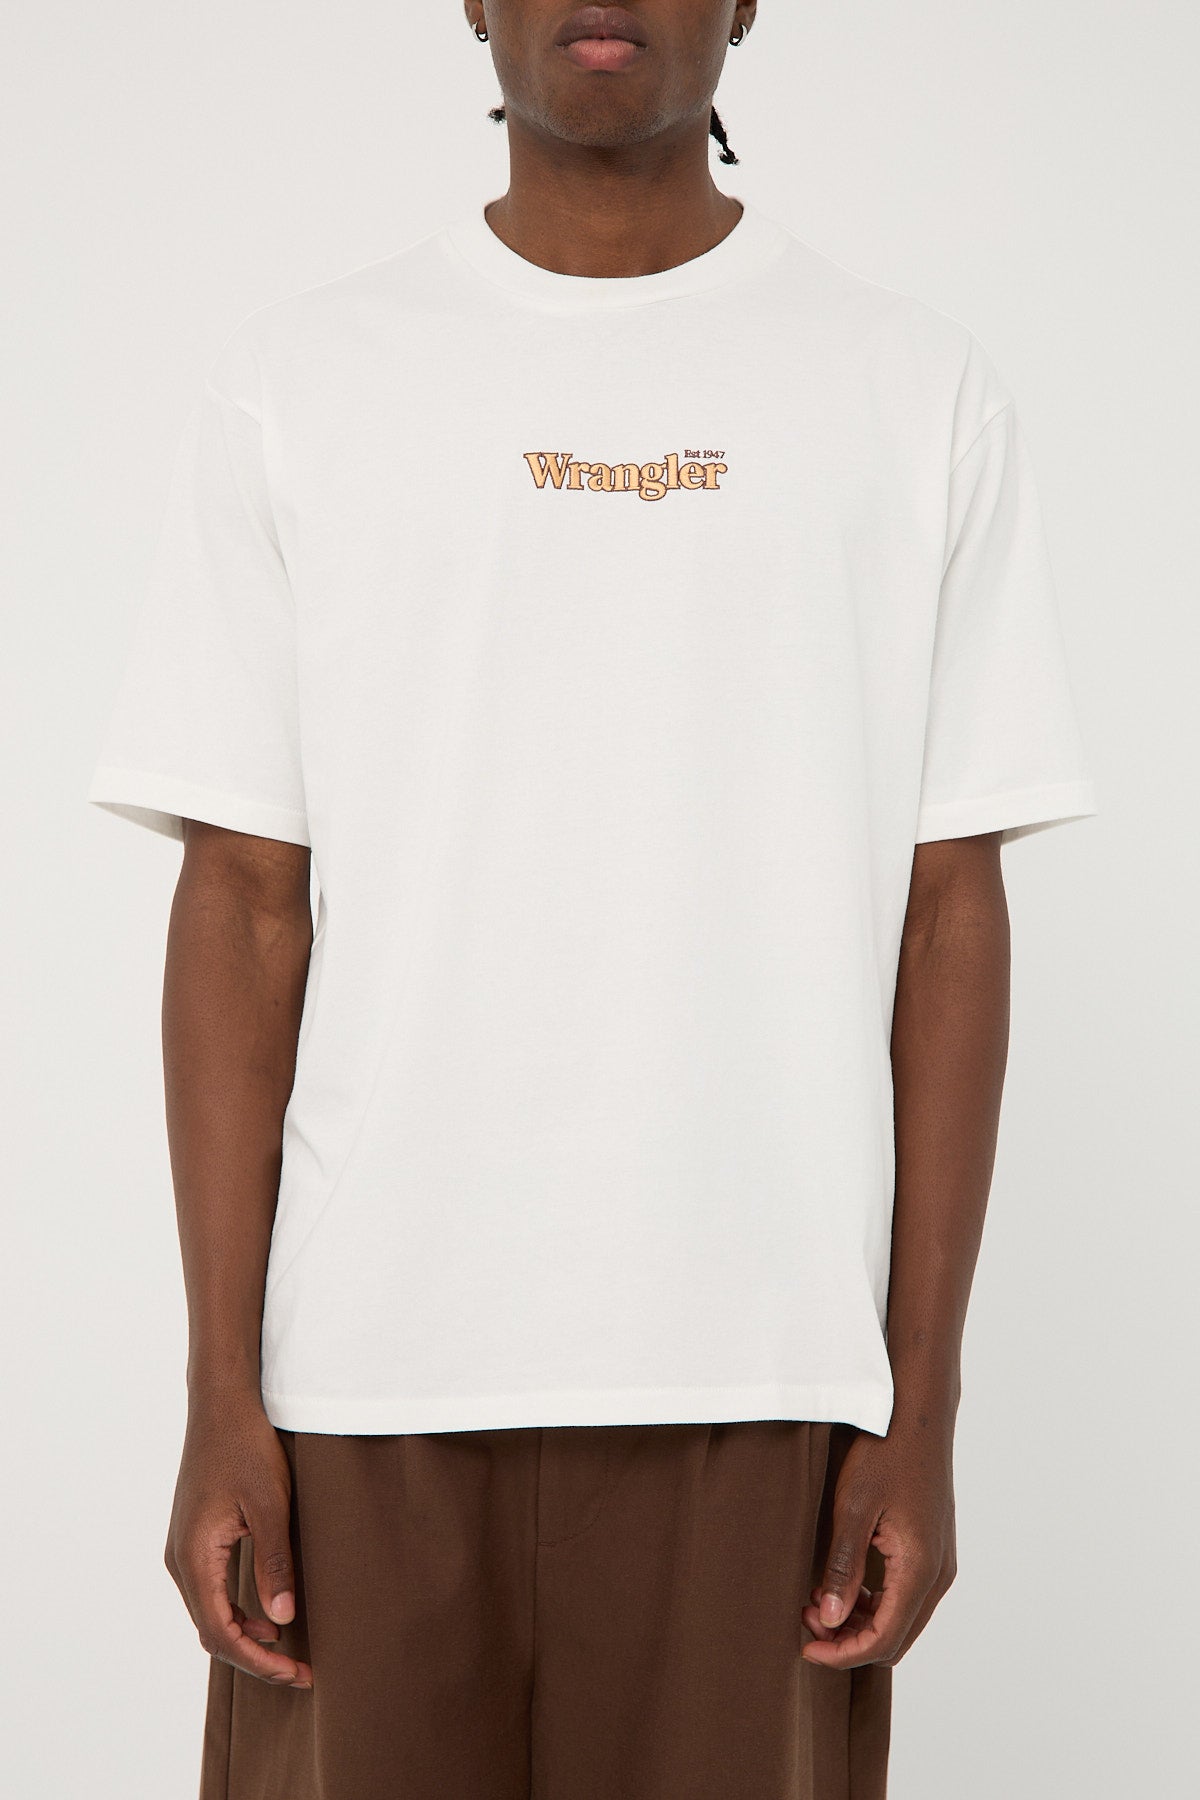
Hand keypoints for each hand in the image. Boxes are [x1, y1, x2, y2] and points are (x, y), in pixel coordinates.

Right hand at [164, 1391, 312, 1688]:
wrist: (221, 1405)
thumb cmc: (246, 1446)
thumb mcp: (270, 1504)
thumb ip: (274, 1562)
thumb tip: (282, 1620)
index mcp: (194, 1555)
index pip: (219, 1631)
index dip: (256, 1661)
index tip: (293, 1674)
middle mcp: (180, 1560)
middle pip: (211, 1630)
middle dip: (254, 1657)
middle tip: (300, 1673)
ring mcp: (183, 1549)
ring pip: (209, 1613)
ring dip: (244, 1637)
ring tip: (289, 1652)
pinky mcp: (194, 1539)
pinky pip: (210, 1591)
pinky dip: (236, 1612)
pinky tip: (267, 1616)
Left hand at [801, 1417, 956, 1668]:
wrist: (917, 1415)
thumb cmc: (884, 1453)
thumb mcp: (853, 1507)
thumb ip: (843, 1566)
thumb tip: (829, 1620)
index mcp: (920, 1569)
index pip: (884, 1639)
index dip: (842, 1654)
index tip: (804, 1648)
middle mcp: (938, 1574)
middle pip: (895, 1638)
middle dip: (848, 1640)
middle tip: (806, 1618)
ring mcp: (939, 1563)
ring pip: (900, 1619)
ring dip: (859, 1621)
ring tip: (816, 1599)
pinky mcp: (932, 1550)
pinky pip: (905, 1596)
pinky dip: (873, 1602)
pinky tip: (840, 1583)